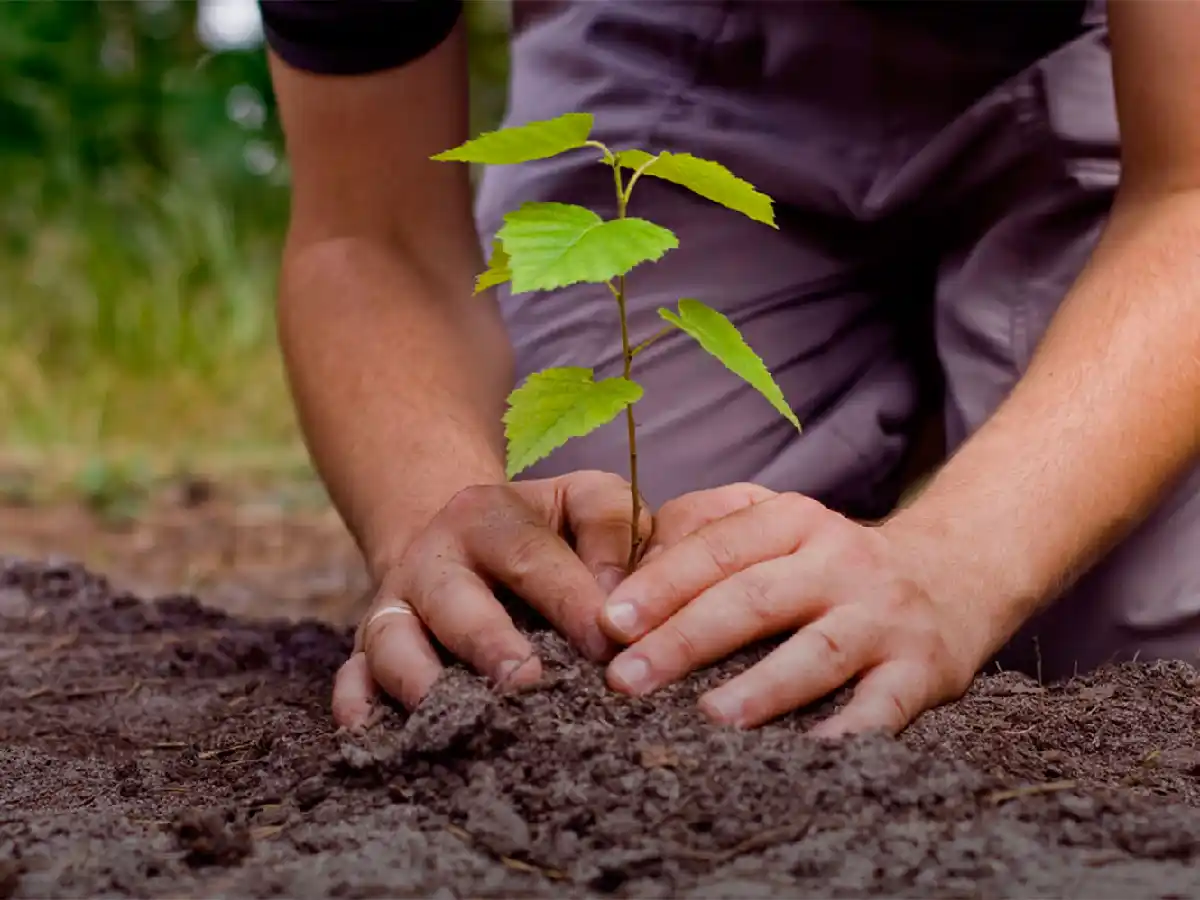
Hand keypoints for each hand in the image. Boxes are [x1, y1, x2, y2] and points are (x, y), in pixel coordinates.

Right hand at [332, 471, 650, 729]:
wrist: (462, 537)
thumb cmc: (546, 530)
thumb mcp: (582, 502)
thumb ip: (613, 528)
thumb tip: (618, 604)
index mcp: (489, 516)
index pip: (530, 555)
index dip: (569, 599)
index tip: (607, 644)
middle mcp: (433, 558)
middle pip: (454, 601)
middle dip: (489, 644)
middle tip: (528, 682)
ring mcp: (395, 605)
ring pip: (392, 641)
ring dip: (422, 681)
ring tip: (463, 720)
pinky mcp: (368, 648)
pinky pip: (351, 678)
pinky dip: (358, 705)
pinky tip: (378, 736)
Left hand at [598, 484, 992, 735]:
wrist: (954, 572)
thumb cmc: (833, 561)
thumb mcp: (780, 528)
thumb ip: (708, 538)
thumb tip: (625, 582)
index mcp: (794, 521)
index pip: (719, 549)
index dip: (661, 584)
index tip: (610, 622)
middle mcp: (839, 561)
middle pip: (755, 597)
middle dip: (685, 639)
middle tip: (627, 679)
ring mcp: (883, 617)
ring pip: (817, 652)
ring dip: (762, 686)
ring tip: (709, 717)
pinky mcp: (923, 670)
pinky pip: (883, 707)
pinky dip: (847, 732)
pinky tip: (806, 756)